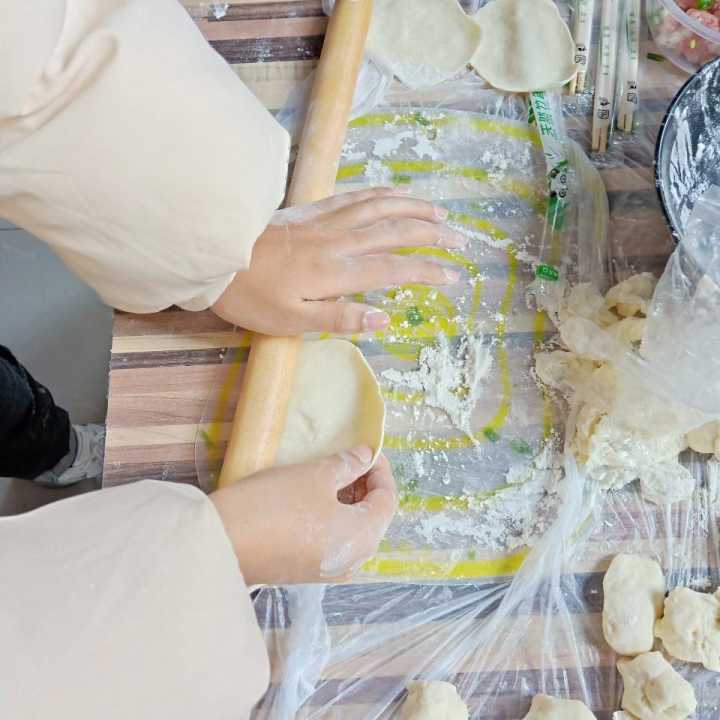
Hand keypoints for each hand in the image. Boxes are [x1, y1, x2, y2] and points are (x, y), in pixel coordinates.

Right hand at [210, 448, 396, 584]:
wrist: (223, 545)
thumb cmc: (276, 505)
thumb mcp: (315, 476)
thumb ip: (347, 465)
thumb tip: (365, 457)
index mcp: (364, 536)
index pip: (388, 499)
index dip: (380, 470)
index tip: (366, 448)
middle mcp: (353, 560)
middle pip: (373, 518)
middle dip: (365, 486)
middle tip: (348, 459)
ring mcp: (329, 570)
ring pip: (352, 530)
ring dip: (347, 501)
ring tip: (330, 475)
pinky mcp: (306, 572)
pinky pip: (332, 541)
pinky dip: (331, 518)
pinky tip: (313, 499)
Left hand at [211, 187, 465, 334]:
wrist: (214, 258)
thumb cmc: (252, 298)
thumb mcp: (293, 322)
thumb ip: (340, 318)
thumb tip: (384, 316)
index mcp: (336, 272)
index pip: (393, 269)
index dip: (426, 271)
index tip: (452, 276)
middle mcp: (338, 241)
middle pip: (395, 231)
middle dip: (431, 235)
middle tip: (459, 239)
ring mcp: (325, 221)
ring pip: (379, 206)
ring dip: (412, 207)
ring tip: (438, 212)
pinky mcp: (311, 211)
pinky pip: (354, 196)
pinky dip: (380, 193)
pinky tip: (393, 192)